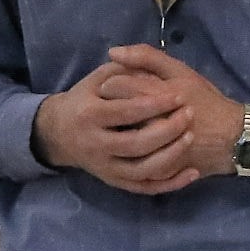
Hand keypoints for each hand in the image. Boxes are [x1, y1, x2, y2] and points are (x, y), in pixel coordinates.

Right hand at [32, 59, 196, 194]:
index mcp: (89, 115)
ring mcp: (104, 167)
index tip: (179, 95)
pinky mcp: (113, 181)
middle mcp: (94, 145)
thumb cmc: (84, 101)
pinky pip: (144, 188)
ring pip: (141, 170)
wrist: (58, 134)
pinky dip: (169, 184)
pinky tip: (191, 173)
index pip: (125, 111)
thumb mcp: (98, 79)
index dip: (154, 104)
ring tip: (190, 137)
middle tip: (190, 114)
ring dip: (170, 156)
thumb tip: (145, 62)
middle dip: (166, 130)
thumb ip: (122, 68)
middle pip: (134, 144)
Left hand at [101, 44, 249, 178]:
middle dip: (108, 108)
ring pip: (120, 144)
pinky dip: (128, 157)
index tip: (109, 85)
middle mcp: (151, 124)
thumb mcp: (180, 72)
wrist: (232, 137)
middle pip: (114, 116)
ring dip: (116, 133)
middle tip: (110, 106)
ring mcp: (155, 151)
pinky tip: (129, 148)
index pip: (115, 87)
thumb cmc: (205, 100)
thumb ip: (147, 57)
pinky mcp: (159, 171)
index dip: (108, 84)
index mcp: (156, 96)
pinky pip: (134, 166)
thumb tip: (113, 52)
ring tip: (120, 126)